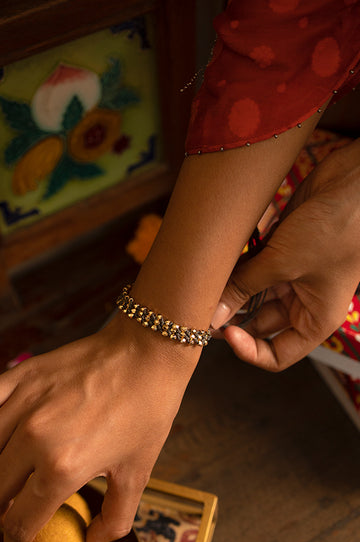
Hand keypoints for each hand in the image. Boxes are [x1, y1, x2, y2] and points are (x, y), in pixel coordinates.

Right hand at [0, 314, 198, 541]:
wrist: (148, 353)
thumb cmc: (148, 411)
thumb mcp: (138, 472)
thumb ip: (114, 518)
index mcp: (64, 468)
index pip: (20, 521)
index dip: (19, 541)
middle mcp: (35, 438)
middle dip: (2, 510)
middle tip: (20, 505)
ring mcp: (23, 404)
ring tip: (13, 463)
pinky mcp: (20, 376)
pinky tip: (4, 425)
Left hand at [211, 138, 359, 370]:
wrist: (354, 181)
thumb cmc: (338, 228)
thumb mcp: (284, 264)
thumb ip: (244, 289)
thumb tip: (213, 316)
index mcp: (314, 318)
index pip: (278, 354)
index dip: (250, 350)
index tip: (226, 332)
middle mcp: (302, 300)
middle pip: (259, 323)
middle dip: (232, 317)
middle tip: (203, 307)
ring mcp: (290, 274)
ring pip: (251, 292)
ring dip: (230, 288)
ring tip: (208, 282)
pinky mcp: (280, 249)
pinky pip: (251, 264)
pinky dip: (236, 263)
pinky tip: (219, 259)